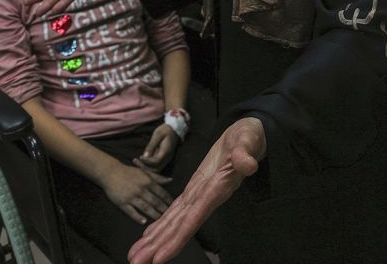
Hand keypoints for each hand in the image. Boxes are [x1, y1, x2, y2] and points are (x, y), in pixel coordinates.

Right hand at [98, 159, 173, 224]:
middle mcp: (141, 189)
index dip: (168, 200)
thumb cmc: (129, 172)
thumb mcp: (144, 172)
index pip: (162, 193)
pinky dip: (138, 217)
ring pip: (145, 207)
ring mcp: (132, 196)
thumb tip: (171, 180)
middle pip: (155, 202)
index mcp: (147, 181)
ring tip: (160, 220)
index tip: (174, 207)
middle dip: (163, 210)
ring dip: (154, 214)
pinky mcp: (122, 203)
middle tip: (170, 216)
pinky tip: (144, 221)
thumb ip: (158, 177)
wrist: (110, 172)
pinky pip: (131, 211)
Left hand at [128, 117, 265, 263]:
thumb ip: (245, 153)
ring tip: (137, 256)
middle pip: (180, 226)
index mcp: (217, 188)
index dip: (178, 238)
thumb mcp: (248, 139)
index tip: (160, 257)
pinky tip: (150, 236)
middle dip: (159, 245)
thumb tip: (248, 165)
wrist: (249, 136)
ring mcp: (199, 195)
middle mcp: (206, 197)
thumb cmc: (249, 137)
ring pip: (175, 222)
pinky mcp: (195, 189)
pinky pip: (176, 210)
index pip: (195, 218)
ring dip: (156, 239)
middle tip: (137, 262)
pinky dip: (162, 223)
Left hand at [135, 123, 179, 171]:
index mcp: (166, 151)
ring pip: (156, 169)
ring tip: (137, 161)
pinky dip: (148, 165)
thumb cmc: (165, 130)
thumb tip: (145, 156)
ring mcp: (166, 159)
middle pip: (156, 169)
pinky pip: (156, 165)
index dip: (147, 161)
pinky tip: (142, 159)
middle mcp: (167, 157)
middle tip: (136, 161)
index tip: (139, 157)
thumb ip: (151, 145)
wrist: (173, 129)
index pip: (156, 162)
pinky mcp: (164, 158)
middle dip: (145, 167)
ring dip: (146, 167)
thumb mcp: (157, 135)